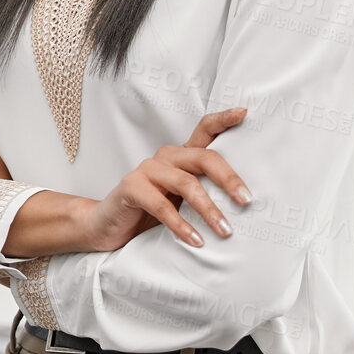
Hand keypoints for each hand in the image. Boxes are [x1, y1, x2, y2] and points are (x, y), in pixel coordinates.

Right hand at [79, 108, 252, 252]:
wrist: (107, 226)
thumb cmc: (149, 213)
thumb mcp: (181, 200)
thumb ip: (205, 193)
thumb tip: (246, 205)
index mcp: (181, 156)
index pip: (204, 130)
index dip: (223, 120)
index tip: (243, 114)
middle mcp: (165, 157)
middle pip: (204, 157)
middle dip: (229, 179)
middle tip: (246, 201)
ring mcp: (147, 170)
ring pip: (186, 183)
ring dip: (209, 209)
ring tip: (224, 230)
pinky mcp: (131, 187)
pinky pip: (161, 206)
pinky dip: (181, 225)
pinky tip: (195, 240)